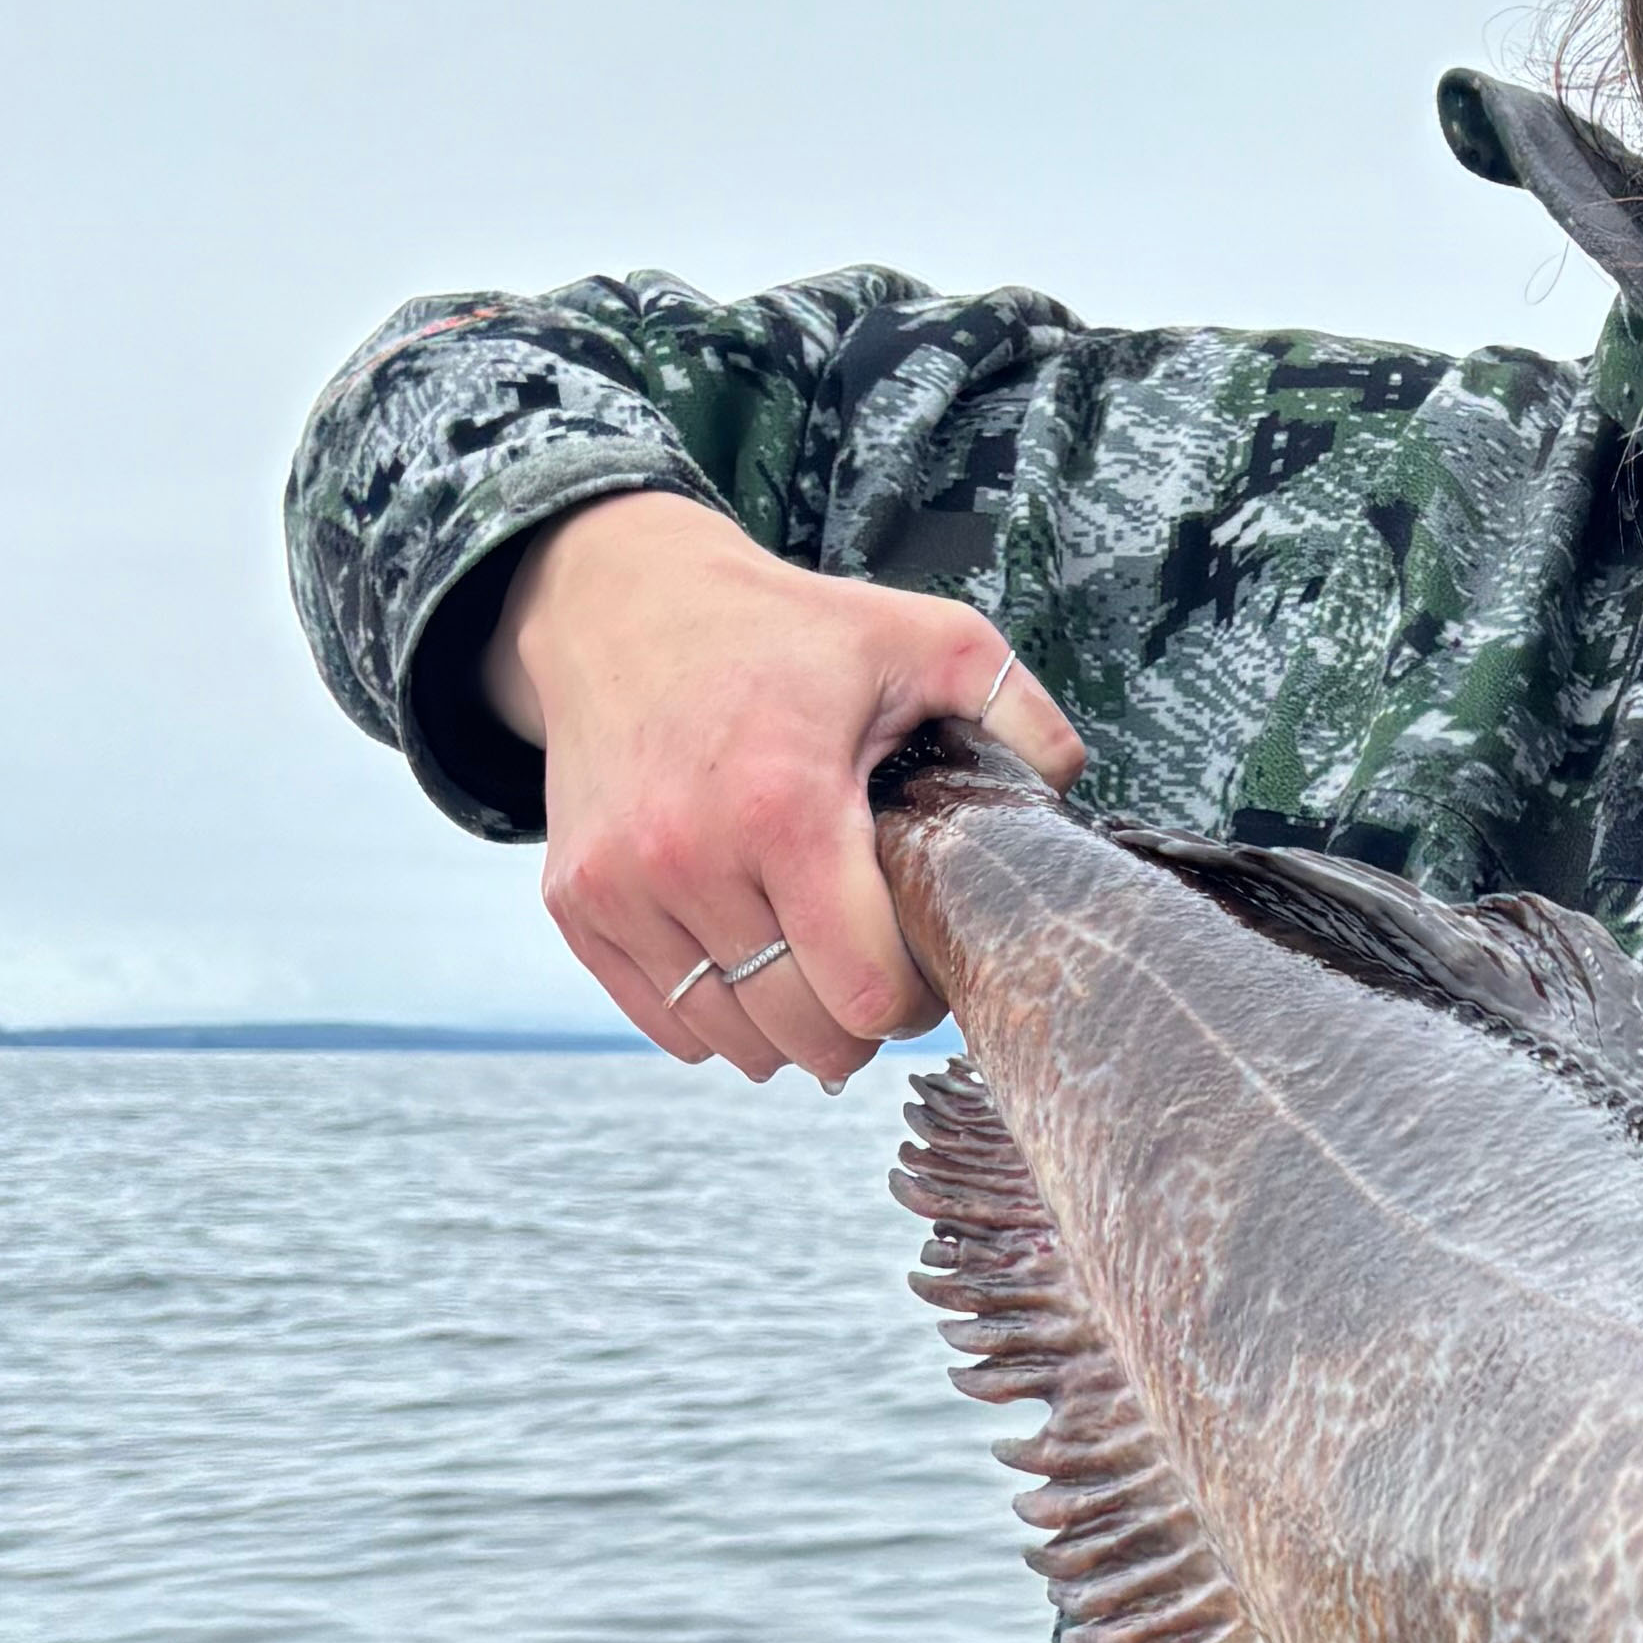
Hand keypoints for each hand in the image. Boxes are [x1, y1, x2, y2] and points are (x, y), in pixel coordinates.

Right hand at [490, 493, 1086, 1083]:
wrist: (617, 604)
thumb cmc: (780, 630)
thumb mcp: (920, 636)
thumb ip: (1016, 708)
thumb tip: (1066, 787)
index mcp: (783, 804)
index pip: (862, 992)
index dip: (911, 1004)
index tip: (923, 970)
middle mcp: (688, 855)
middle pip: (799, 1030)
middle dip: (856, 1026)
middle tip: (877, 979)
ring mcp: (620, 886)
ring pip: (729, 1038)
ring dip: (785, 1029)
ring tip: (816, 975)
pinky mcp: (576, 902)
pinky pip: (663, 1020)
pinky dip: (714, 1020)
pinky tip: (752, 971)